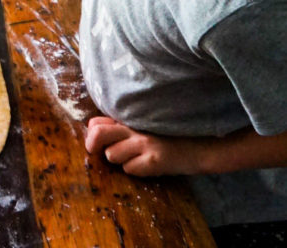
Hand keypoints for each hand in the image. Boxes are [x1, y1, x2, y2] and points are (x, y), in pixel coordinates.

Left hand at [84, 116, 201, 176]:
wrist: (197, 147)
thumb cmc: (166, 136)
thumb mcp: (142, 126)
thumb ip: (121, 127)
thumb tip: (93, 132)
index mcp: (130, 118)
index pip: (97, 122)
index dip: (91, 134)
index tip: (95, 142)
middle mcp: (135, 128)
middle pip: (98, 134)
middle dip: (93, 146)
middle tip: (96, 152)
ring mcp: (144, 143)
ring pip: (112, 155)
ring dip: (119, 160)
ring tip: (134, 158)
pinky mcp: (154, 160)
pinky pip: (130, 169)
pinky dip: (135, 170)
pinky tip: (146, 165)